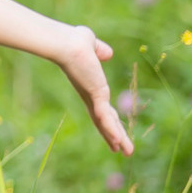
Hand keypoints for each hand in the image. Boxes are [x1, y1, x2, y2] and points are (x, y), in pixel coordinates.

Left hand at [58, 26, 132, 154]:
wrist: (64, 42)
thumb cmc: (73, 40)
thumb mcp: (92, 46)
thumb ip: (100, 51)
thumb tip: (107, 54)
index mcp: (90, 87)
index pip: (101, 109)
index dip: (109, 121)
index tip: (114, 134)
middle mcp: (90, 95)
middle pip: (104, 121)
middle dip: (114, 136)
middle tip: (122, 151)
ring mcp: (92, 96)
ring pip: (106, 122)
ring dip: (117, 138)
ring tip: (127, 153)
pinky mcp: (94, 94)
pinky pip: (106, 115)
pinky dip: (111, 129)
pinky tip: (117, 142)